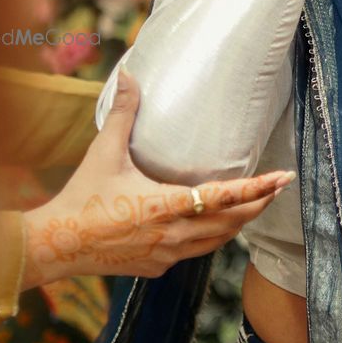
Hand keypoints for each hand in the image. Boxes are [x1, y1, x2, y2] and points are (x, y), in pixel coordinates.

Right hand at [22, 70, 294, 285]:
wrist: (58, 244)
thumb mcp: (104, 152)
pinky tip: (209, 227)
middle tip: (277, 189)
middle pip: (232, 222)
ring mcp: (168, 255)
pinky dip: (208, 238)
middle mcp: (174, 234)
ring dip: (237, 223)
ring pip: (217, 241)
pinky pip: (193, 253)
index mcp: (166, 204)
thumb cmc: (82, 196)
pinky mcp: (158, 268)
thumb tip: (128, 75)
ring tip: (253, 206)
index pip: (225, 196)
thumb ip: (123, 113)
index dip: (259, 187)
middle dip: (258, 204)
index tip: (283, 178)